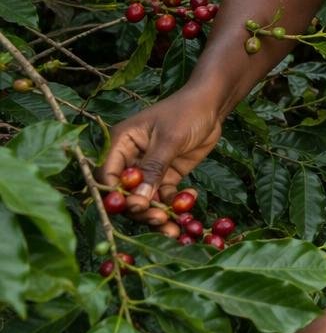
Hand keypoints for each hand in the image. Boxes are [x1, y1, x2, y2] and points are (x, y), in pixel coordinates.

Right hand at [99, 89, 224, 225]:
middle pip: (125, 193)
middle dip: (139, 209)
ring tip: (172, 227)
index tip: (131, 208)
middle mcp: (130, 159)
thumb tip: (138, 200)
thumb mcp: (169, 139)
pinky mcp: (167, 176)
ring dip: (156, 214)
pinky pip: (164, 197)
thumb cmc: (186, 112)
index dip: (115, 195)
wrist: (212, 106)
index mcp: (120, 144)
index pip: (107, 175)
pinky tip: (188, 206)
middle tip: (158, 218)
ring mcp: (149, 170)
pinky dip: (173, 205)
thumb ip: (154, 169)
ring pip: (145, 199)